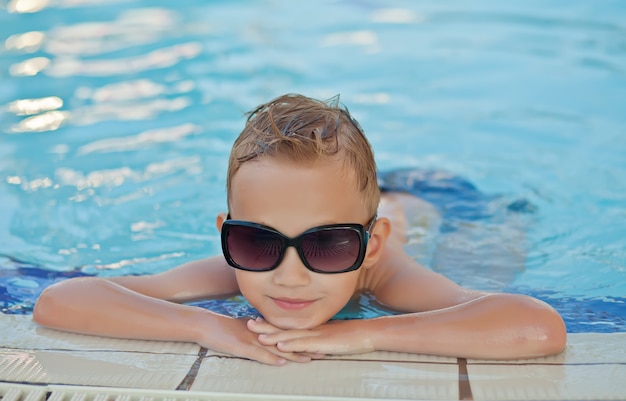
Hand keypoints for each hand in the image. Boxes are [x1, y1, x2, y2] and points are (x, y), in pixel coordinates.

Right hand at [194, 313, 314, 364]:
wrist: (205, 324)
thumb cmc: (222, 329)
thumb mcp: (244, 329)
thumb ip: (258, 332)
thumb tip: (269, 336)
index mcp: (262, 329)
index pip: (287, 334)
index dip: (303, 338)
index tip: (318, 342)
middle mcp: (261, 333)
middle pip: (287, 341)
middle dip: (305, 346)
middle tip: (323, 351)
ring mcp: (252, 340)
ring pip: (276, 347)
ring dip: (293, 354)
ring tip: (310, 359)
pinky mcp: (241, 347)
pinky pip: (258, 353)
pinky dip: (270, 357)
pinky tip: (282, 362)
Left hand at [248, 317, 375, 355]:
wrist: (366, 334)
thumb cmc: (351, 337)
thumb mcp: (330, 338)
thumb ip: (318, 340)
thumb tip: (307, 347)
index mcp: (311, 328)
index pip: (288, 325)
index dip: (272, 322)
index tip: (257, 319)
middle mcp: (311, 329)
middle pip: (285, 327)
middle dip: (266, 326)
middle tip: (249, 322)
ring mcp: (316, 335)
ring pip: (291, 336)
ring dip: (274, 335)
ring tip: (258, 335)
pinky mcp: (323, 343)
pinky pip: (305, 344)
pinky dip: (292, 344)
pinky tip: (281, 345)